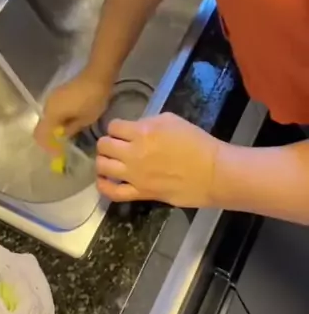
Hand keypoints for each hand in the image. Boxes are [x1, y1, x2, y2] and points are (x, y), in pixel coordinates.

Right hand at [34, 68, 111, 151]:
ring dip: (54, 128)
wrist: (97, 76)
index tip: (56, 153)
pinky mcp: (58, 93)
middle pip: (42, 126)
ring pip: (48, 118)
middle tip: (61, 147)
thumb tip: (61, 136)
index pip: (40, 134)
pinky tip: (68, 123)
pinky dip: (57, 119)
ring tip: (66, 136)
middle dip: (50, 137)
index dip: (46, 145)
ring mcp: (52, 97)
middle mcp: (47, 105)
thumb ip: (70, 129)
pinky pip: (53, 110)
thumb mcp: (84, 120)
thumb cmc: (92, 100)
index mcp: (52, 113)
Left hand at [96, 113, 219, 207]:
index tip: (121, 130)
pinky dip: (104, 185)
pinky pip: (113, 192)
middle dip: (107, 142)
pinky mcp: (141, 193)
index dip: (116, 127)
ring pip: (103, 166)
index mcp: (142, 132)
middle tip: (115, 144)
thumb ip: (147, 122)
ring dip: (103, 161)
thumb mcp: (170, 120)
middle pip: (104, 145)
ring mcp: (135, 175)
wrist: (211, 172)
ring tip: (109, 160)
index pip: (113, 126)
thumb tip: (134, 129)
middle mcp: (133, 153)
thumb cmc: (195, 142)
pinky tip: (104, 180)